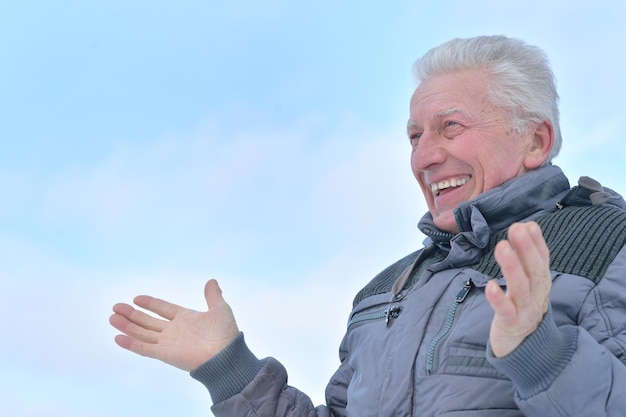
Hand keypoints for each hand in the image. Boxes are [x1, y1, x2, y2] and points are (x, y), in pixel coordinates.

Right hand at [109, 279, 238, 370]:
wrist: (226, 355)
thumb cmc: (225, 333)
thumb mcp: (220, 309)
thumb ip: (213, 295)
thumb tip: (211, 281)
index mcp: (186, 318)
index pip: (163, 309)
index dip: (150, 303)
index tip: (137, 298)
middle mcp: (174, 330)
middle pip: (147, 321)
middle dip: (132, 314)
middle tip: (116, 307)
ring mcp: (168, 342)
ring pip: (142, 333)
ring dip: (127, 326)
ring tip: (112, 317)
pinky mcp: (165, 354)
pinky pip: (144, 348)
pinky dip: (131, 343)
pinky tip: (118, 337)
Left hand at [485, 221, 551, 357]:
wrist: (525, 345)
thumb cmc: (524, 306)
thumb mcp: (530, 281)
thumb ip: (528, 256)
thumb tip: (527, 226)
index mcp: (541, 282)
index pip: (542, 259)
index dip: (536, 242)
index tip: (527, 225)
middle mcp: (536, 294)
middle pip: (534, 270)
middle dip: (526, 248)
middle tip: (516, 229)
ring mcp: (525, 309)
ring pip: (520, 287)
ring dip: (512, 267)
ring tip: (502, 247)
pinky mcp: (510, 324)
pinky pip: (506, 311)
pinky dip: (498, 298)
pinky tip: (490, 285)